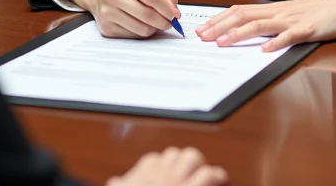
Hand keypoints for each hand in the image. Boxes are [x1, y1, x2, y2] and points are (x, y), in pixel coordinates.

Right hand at [61, 0, 180, 38]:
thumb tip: (174, 11)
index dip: (166, 7)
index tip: (174, 14)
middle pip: (147, 15)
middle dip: (163, 21)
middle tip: (169, 22)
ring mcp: (107, 13)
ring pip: (142, 29)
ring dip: (154, 28)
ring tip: (155, 22)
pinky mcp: (106, 28)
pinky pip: (133, 36)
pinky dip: (142, 32)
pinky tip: (140, 23)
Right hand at [107, 146, 227, 185]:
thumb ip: (117, 184)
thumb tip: (114, 181)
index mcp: (144, 170)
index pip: (155, 158)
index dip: (162, 164)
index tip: (165, 170)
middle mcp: (162, 170)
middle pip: (175, 153)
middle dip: (182, 160)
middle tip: (188, 169)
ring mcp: (178, 179)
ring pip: (192, 156)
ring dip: (198, 163)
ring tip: (204, 170)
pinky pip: (207, 174)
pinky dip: (215, 174)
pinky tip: (220, 177)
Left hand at [196, 0, 335, 50]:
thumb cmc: (319, 13)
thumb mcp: (291, 16)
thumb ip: (272, 23)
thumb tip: (250, 33)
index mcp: (273, 10)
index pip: (239, 12)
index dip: (219, 20)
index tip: (202, 29)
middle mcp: (279, 12)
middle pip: (243, 17)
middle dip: (220, 27)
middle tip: (202, 37)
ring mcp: (293, 20)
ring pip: (261, 25)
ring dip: (239, 34)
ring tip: (222, 43)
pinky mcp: (309, 30)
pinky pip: (290, 36)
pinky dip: (276, 42)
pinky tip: (265, 50)